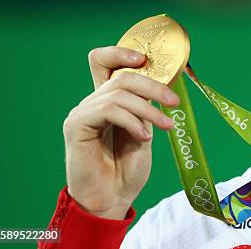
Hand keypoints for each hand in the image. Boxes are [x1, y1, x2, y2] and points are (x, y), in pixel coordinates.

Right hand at [63, 46, 178, 218]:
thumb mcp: (144, 130)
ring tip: (165, 126)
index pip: (104, 62)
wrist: (112, 199)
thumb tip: (162, 86)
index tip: (144, 59)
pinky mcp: (76, 125)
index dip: (120, 52)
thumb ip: (146, 107)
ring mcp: (83, 112)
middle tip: (174, 102)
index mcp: (108, 100)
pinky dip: (131, 121)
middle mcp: (93, 102)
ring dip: (148, 109)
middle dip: (152, 86)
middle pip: (121, 76)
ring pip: (119, 93)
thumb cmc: (127, 168)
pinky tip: (143, 137)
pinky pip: (108, 109)